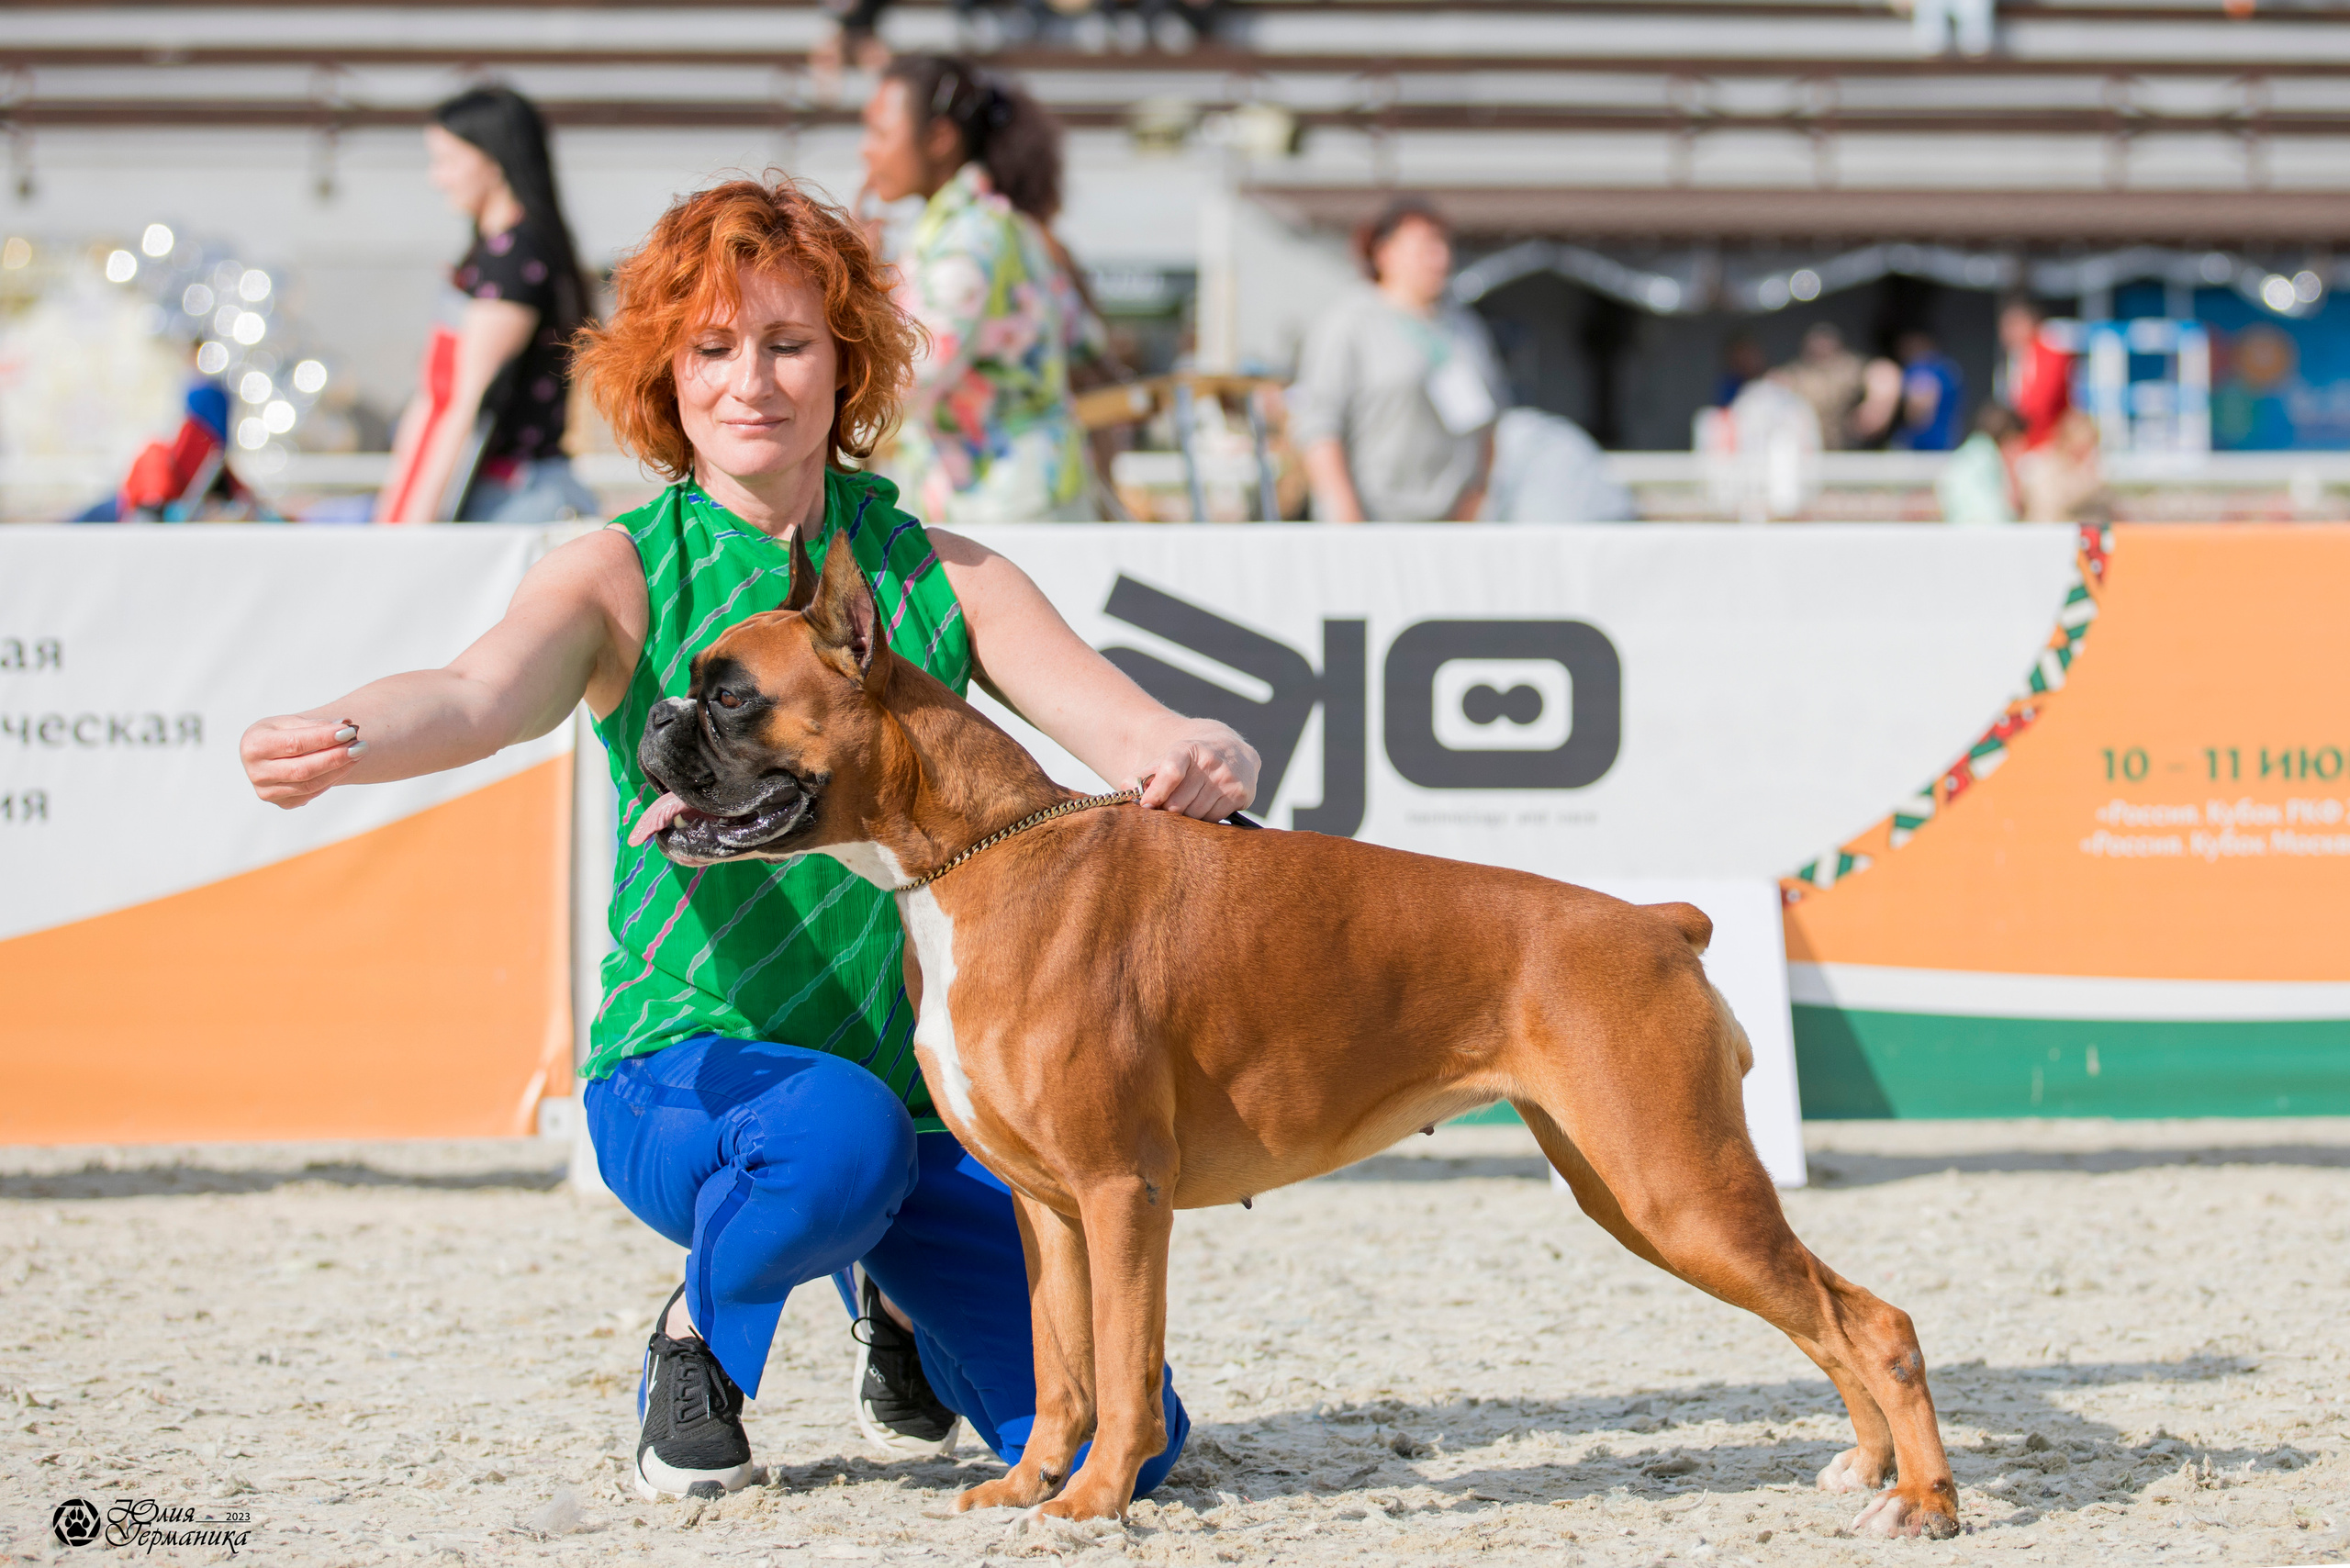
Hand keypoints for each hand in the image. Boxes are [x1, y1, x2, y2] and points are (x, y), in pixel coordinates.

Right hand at [242, 715, 367, 808]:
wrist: (274, 752)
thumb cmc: (284, 732)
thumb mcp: (292, 722)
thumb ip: (315, 725)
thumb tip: (344, 726)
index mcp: (253, 745)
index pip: (293, 744)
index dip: (322, 738)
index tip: (348, 730)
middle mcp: (256, 772)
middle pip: (302, 769)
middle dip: (335, 757)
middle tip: (361, 746)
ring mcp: (267, 791)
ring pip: (310, 784)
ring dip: (339, 769)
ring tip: (359, 752)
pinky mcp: (283, 803)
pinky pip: (312, 793)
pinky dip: (332, 779)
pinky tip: (347, 765)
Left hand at [1133, 721, 1257, 820]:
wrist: (1230, 748)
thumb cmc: (1190, 759)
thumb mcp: (1168, 758)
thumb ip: (1144, 774)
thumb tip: (1125, 789)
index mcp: (1188, 749)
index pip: (1171, 772)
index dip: (1156, 793)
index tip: (1145, 806)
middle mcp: (1211, 761)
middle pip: (1179, 803)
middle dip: (1168, 811)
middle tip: (1165, 810)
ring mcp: (1229, 777)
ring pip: (1196, 815)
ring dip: (1186, 817)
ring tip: (1186, 806)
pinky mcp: (1242, 793)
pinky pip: (1214, 819)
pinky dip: (1205, 818)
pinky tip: (1205, 806)